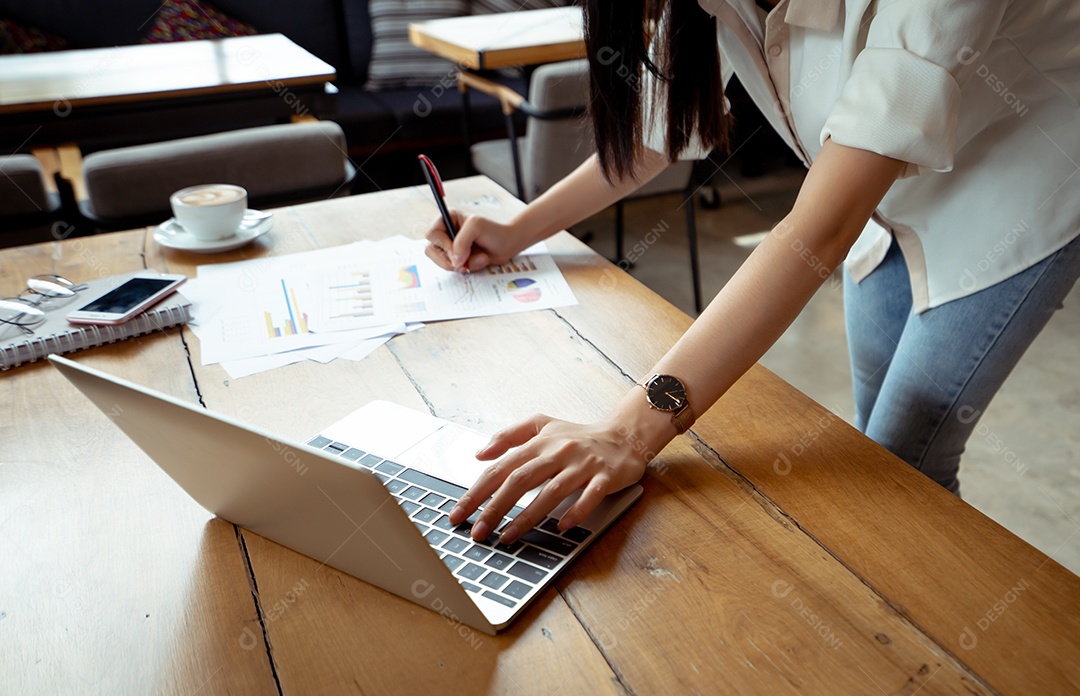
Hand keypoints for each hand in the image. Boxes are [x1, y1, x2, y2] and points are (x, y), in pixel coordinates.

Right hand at [424, 211, 525, 272]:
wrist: (508, 245)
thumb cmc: (494, 231)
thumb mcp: (476, 227)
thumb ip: (461, 242)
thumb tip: (454, 261)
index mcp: (447, 219)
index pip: (432, 234)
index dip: (443, 245)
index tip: (457, 249)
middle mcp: (446, 234)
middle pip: (432, 251)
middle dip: (450, 258)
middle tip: (466, 258)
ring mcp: (451, 248)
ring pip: (443, 263)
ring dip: (464, 264)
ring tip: (480, 257)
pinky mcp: (458, 259)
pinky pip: (455, 269)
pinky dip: (469, 268)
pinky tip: (480, 260)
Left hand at [448, 411, 662, 543]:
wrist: (623, 436)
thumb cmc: (578, 435)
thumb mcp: (541, 425)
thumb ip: (509, 436)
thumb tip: (481, 454)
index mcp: (540, 442)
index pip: (501, 468)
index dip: (477, 491)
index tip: (459, 513)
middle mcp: (559, 452)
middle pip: (521, 480)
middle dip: (495, 508)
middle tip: (478, 531)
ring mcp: (582, 465)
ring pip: (551, 492)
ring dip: (527, 517)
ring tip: (508, 537)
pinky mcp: (605, 477)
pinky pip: (590, 497)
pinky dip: (576, 512)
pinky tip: (561, 527)